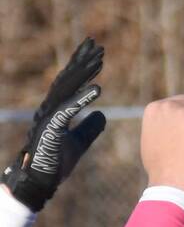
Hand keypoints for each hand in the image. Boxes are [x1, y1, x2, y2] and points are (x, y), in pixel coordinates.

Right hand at [3, 38, 108, 210]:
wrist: (38, 181)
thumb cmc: (55, 162)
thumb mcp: (78, 143)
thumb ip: (89, 128)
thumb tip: (102, 114)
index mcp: (57, 110)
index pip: (71, 84)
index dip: (83, 68)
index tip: (97, 53)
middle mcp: (51, 109)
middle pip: (67, 80)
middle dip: (81, 61)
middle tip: (95, 44)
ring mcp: (48, 118)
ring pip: (66, 89)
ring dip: (83, 74)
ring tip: (99, 60)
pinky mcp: (50, 129)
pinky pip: (67, 110)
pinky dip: (82, 99)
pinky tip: (97, 90)